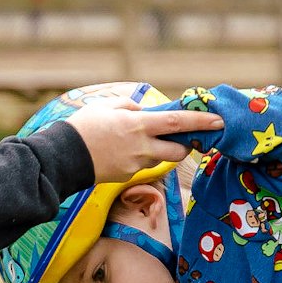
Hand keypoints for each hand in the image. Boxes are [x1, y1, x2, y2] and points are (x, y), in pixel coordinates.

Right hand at [65, 101, 221, 183]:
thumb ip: (128, 106)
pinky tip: (121, 152)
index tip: (219, 120)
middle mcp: (142, 147)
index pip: (179, 122)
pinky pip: (141, 166)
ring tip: (139, 142)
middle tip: (184, 138)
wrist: (62, 158)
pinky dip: (139, 158)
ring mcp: (135, 164)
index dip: (201, 121)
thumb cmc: (82, 127)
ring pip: (159, 159)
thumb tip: (141, 110)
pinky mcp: (126, 176)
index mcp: (139, 125)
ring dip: (158, 151)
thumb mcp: (105, 106)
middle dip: (185, 145)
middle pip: (178, 150)